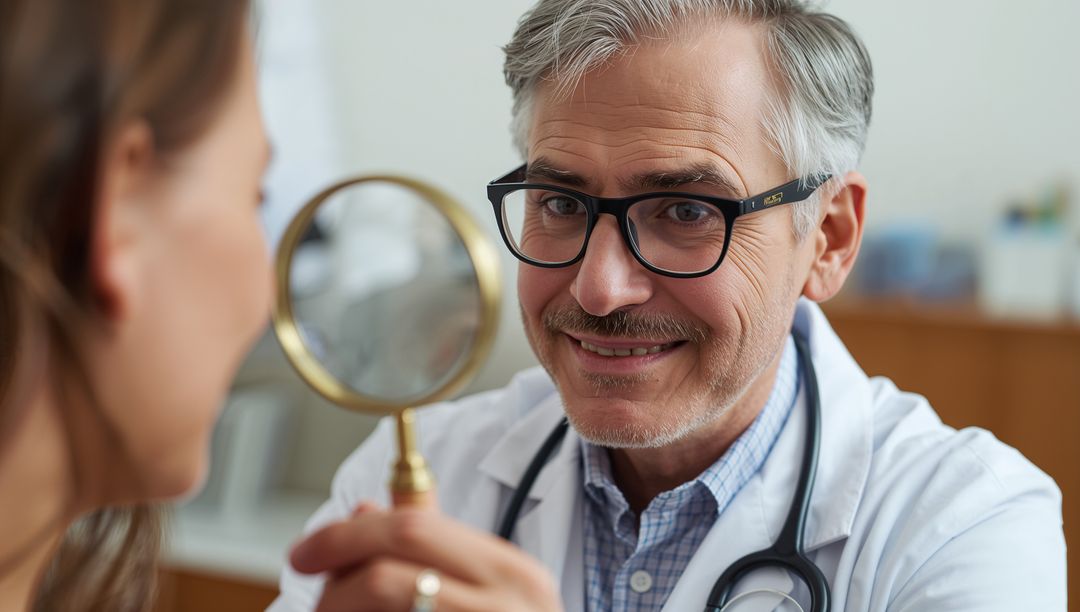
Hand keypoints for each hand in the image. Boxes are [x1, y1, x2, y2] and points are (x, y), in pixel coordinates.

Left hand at [290, 503, 563, 611]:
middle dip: (332, 581)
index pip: (412, 531)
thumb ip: (437, 543)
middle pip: (384, 574)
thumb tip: (368, 508)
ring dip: (339, 607)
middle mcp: (504, 608)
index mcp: (515, 574)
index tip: (306, 551)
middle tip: (310, 591)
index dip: (345, 535)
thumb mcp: (492, 589)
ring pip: (378, 602)